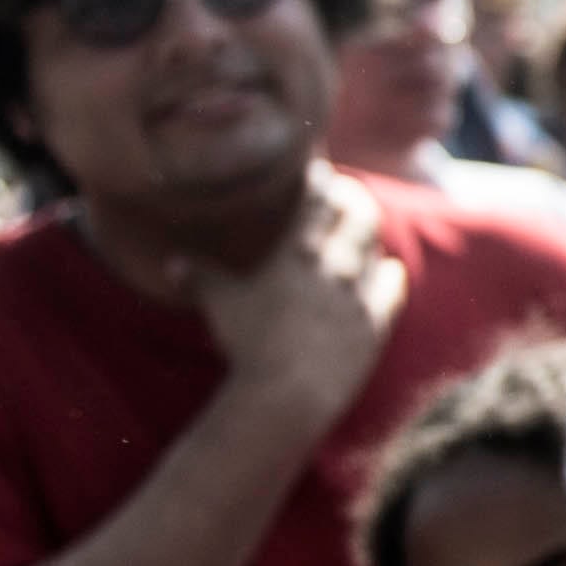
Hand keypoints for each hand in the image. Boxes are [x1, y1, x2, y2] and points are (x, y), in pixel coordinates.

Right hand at [178, 166, 408, 424]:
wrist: (289, 392)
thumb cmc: (250, 345)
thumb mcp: (220, 307)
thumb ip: (199, 279)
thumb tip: (171, 263)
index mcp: (298, 251)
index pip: (319, 199)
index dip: (323, 181)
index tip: (320, 173)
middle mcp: (335, 265)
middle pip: (360, 214)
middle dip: (354, 199)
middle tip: (346, 193)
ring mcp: (359, 293)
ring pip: (377, 245)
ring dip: (369, 234)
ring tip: (362, 229)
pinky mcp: (376, 322)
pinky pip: (394, 284)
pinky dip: (389, 271)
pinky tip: (386, 268)